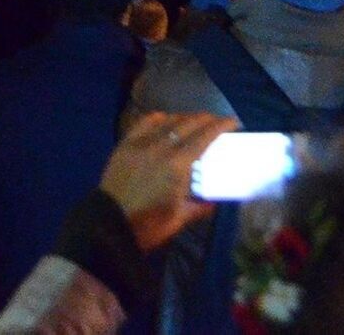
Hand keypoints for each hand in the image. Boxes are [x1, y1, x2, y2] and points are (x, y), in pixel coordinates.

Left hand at [100, 113, 235, 250]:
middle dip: (206, 119)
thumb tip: (214, 202)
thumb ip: (200, 207)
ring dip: (184, 118)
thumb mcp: (180, 218)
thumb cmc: (148, 225)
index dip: (220, 125)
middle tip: (217, 122)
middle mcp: (160, 147)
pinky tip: (165, 118)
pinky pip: (144, 123)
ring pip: (167, 120)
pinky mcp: (125, 144)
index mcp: (177, 165)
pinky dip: (158, 118)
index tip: (233, 122)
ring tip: (194, 122)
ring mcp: (140, 143)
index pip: (204, 137)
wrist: (110, 224)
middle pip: (188, 123)